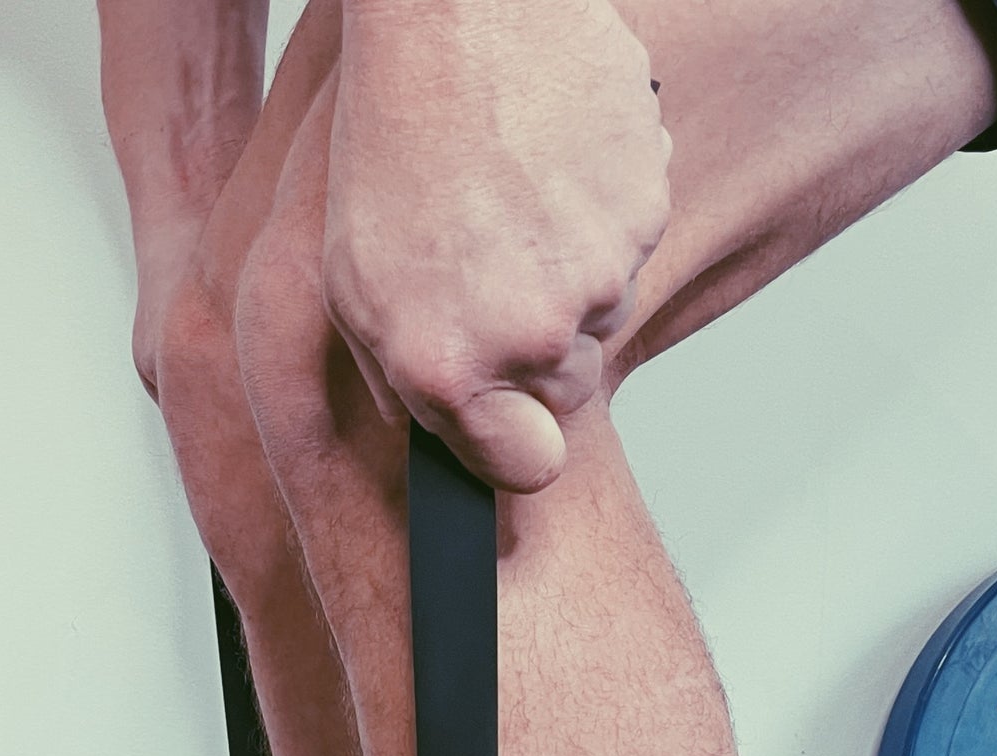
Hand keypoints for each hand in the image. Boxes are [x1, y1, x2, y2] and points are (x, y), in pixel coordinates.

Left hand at [324, 0, 670, 491]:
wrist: (458, 12)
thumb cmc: (392, 138)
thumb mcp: (351, 282)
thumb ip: (401, 378)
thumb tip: (442, 433)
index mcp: (449, 367)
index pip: (526, 468)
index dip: (521, 444)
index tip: (514, 422)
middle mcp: (531, 335)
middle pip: (569, 386)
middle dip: (538, 345)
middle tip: (491, 264)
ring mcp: (598, 272)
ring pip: (603, 307)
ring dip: (568, 268)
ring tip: (514, 195)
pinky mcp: (645, 206)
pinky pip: (634, 239)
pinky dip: (602, 209)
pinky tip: (551, 160)